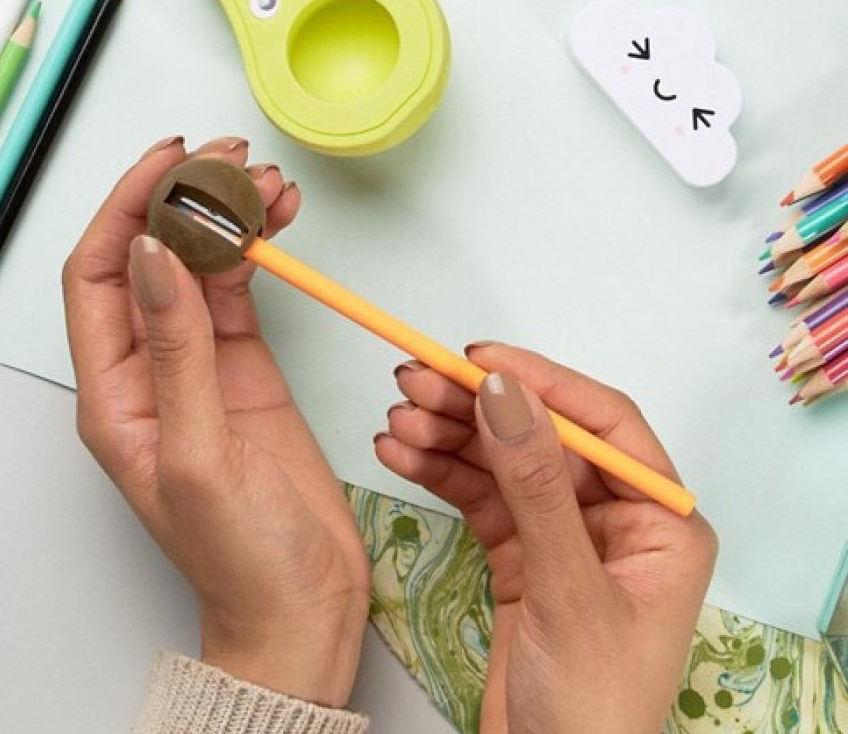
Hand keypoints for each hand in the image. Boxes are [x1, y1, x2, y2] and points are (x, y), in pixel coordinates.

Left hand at [63, 136, 370, 707]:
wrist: (301, 599)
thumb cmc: (241, 553)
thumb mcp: (199, 454)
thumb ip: (177, 353)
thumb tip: (157, 257)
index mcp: (112, 393)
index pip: (99, 273)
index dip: (128, 208)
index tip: (172, 163)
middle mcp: (147, 369)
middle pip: (151, 256)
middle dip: (184, 198)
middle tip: (230, 159)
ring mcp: (199, 363)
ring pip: (201, 265)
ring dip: (228, 219)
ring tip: (268, 184)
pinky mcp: (245, 366)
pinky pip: (242, 291)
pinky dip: (259, 252)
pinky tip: (279, 225)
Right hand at [375, 343, 716, 733]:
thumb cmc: (591, 708)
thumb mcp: (569, 591)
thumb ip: (538, 487)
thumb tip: (505, 393)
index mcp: (660, 520)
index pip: (602, 423)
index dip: (540, 381)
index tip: (478, 359)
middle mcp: (614, 517)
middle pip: (540, 435)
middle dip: (477, 407)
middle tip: (416, 381)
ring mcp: (562, 532)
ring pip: (502, 460)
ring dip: (448, 436)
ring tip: (398, 419)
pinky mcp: (519, 552)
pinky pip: (478, 495)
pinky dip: (439, 473)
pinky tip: (400, 453)